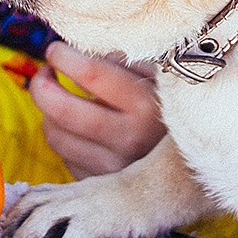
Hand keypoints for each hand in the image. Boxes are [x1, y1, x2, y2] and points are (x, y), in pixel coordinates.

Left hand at [32, 43, 163, 178]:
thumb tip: (82, 54)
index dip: (64, 57)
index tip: (56, 50)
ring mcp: (114, 168)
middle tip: (44, 73)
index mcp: (147, 106)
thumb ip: (125, 61)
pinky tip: (78, 130)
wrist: (197, 165)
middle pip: (61, 110)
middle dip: (41, 85)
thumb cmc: (174, 110)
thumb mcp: (160, 78)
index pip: (91, 74)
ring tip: (59, 100)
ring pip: (56, 136)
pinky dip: (65, 139)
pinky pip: (66, 158)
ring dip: (49, 114)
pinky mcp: (103, 186)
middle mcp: (129, 140)